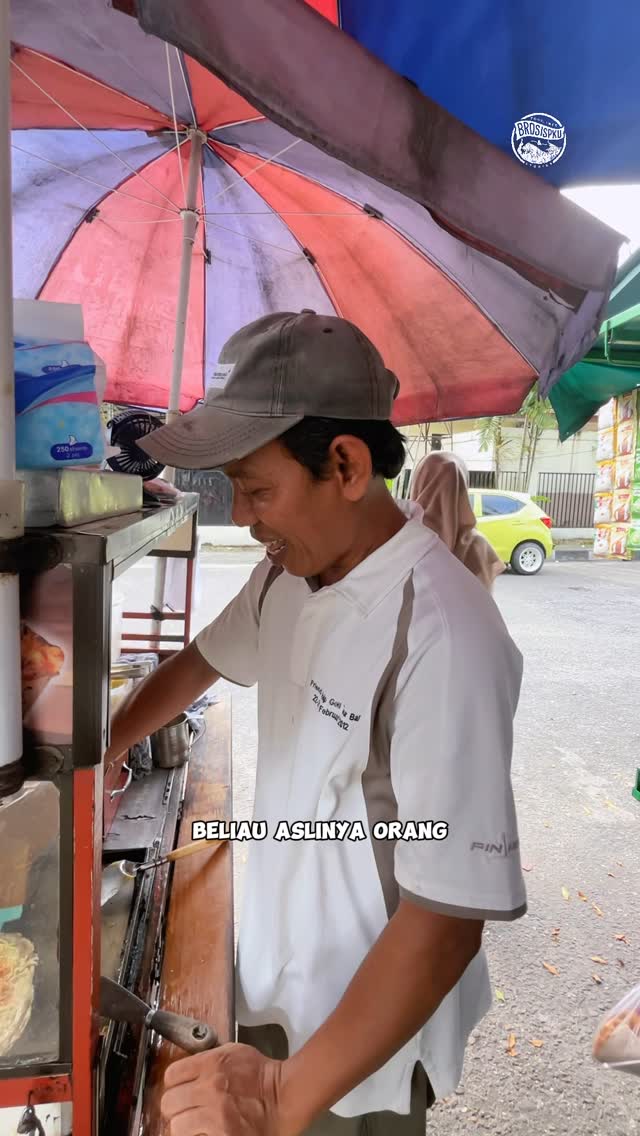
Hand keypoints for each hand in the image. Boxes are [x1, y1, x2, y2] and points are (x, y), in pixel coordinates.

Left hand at [160, 1043, 304, 1135]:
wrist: (285, 1097)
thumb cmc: (261, 1073)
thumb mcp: (233, 1052)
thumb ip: (208, 1058)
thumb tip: (187, 1070)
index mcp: (211, 1064)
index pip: (171, 1075)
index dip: (174, 1084)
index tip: (180, 1089)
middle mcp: (209, 1089)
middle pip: (169, 1102)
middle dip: (176, 1107)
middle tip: (185, 1109)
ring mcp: (214, 1116)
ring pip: (177, 1126)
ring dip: (185, 1126)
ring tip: (195, 1125)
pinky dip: (198, 1135)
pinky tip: (207, 1131)